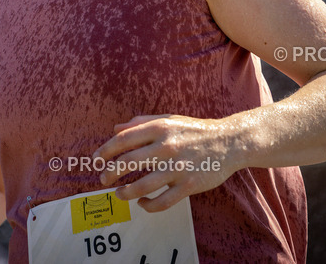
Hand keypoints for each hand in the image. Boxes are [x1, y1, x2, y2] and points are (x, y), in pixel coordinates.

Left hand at [93, 114, 235, 212]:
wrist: (229, 142)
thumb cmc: (195, 130)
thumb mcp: (169, 119)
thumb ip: (141, 123)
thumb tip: (115, 130)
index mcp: (160, 128)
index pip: (124, 140)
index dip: (105, 151)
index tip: (95, 161)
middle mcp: (167, 146)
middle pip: (128, 163)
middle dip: (110, 173)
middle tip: (103, 180)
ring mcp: (178, 167)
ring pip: (143, 185)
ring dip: (126, 193)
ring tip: (119, 194)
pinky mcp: (189, 186)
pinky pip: (163, 202)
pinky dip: (148, 205)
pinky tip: (142, 203)